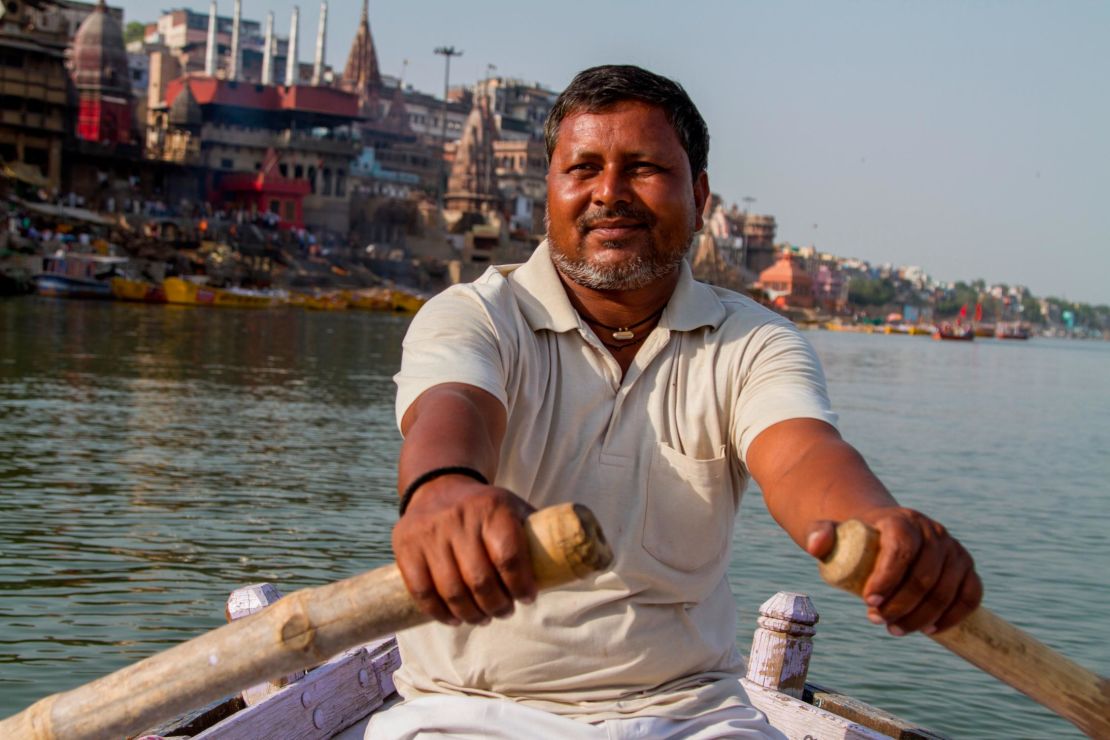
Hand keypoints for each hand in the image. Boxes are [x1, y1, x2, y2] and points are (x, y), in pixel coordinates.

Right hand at [392, 476, 536, 625]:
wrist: (439, 486)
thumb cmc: (485, 508)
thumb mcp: (513, 507)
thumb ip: (537, 532)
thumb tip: (569, 562)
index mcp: (492, 508)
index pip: (509, 557)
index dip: (521, 585)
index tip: (527, 598)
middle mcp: (459, 518)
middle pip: (480, 580)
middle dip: (497, 606)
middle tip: (504, 611)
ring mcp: (429, 533)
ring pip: (451, 590)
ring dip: (471, 614)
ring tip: (483, 618)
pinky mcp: (405, 546)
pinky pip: (421, 591)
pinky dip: (439, 613)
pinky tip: (454, 619)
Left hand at [805, 507, 981, 635]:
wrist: (879, 530)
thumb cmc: (854, 537)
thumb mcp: (832, 531)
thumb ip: (819, 534)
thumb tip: (816, 546)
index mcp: (901, 520)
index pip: (901, 548)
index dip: (888, 577)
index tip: (869, 602)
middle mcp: (932, 531)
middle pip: (925, 574)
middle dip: (902, 604)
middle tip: (877, 620)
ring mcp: (952, 549)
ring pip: (948, 588)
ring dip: (923, 615)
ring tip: (895, 629)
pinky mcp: (965, 567)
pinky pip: (971, 593)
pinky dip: (955, 615)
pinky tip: (931, 629)